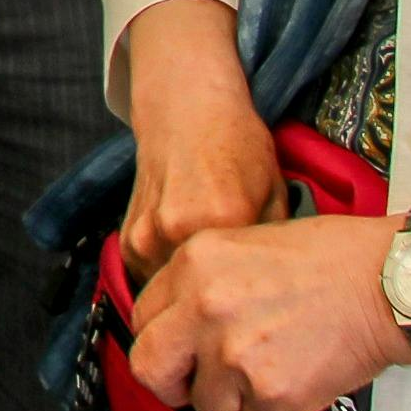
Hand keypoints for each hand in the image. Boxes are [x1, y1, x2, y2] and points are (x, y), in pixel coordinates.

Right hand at [120, 0, 277, 279]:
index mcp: (224, 219)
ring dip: (197, 291)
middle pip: (208, 294)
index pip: (249, 285)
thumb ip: (275, 245)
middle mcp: (176, 231)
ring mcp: (145, 238)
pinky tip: (191, 255)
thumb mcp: (277, 191)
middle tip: (245, 289)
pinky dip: (175, 277)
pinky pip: (157, 281)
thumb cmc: (238, 147)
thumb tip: (281, 290)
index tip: (270, 292)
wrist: (186, 112)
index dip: (263, 292)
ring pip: (177, 292)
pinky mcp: (128, 244)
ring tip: (218, 273)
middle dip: (228, 297)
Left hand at [126, 213, 404, 410]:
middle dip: (173, 383)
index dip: (164, 340)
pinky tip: (298, 376)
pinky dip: (275, 410)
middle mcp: (204, 309)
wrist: (386, 284)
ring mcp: (235, 355)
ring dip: (235, 398)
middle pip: (150, 370)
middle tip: (199, 383)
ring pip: (207, 405)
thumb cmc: (328, 260)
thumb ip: (199, 282)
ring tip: (272, 367)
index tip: (182, 349)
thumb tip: (177, 324)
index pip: (142, 320)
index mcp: (192, 264)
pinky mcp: (271, 394)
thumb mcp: (243, 244)